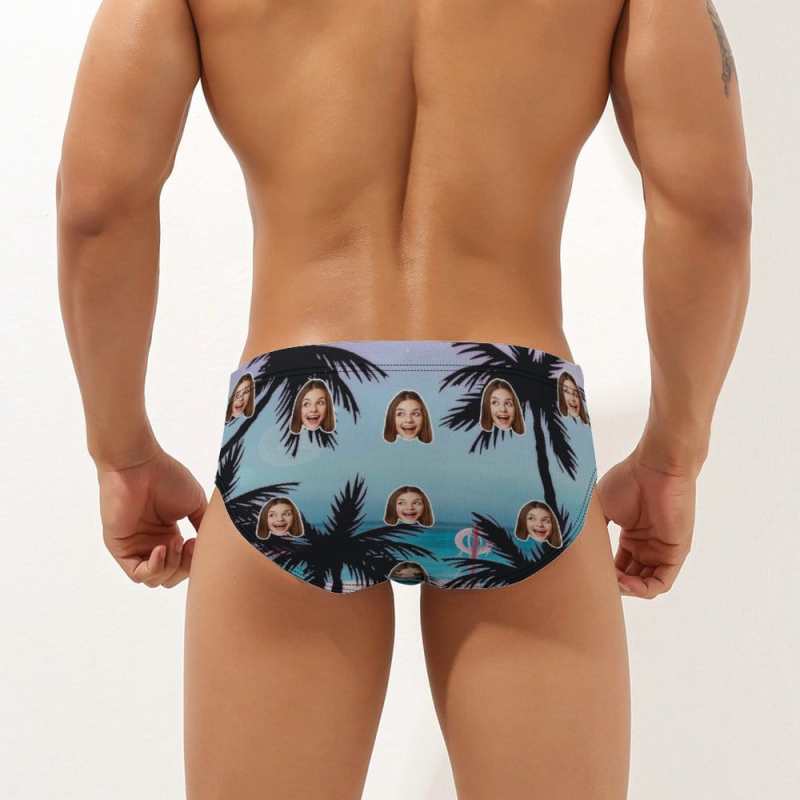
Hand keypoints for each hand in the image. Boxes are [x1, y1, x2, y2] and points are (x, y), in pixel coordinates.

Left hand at [96, 445, 207, 586]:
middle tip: (190, 544)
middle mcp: (152, 543)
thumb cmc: (167, 477)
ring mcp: (136, 548)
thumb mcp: (195, 504)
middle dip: (185, 568)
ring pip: (156, 580)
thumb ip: (204, 527)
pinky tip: (162, 548)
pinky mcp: (121, 549)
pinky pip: (138, 574)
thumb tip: (212, 547)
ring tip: (174, 541)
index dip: (196, 561)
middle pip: (172, 577)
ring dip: (171, 566)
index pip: (185, 565)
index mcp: (169, 534)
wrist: (139, 464)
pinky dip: (155, 567)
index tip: (199, 541)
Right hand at [596, 444, 695, 598]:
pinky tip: (625, 584)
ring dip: (627, 590)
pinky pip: (661, 582)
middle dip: (613, 584)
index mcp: (632, 535)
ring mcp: (662, 550)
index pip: (618, 565)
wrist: (655, 467)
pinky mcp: (676, 553)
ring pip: (645, 584)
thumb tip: (574, 550)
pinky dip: (643, 589)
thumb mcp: (602, 509)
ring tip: (610, 584)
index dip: (603, 573)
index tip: (587, 572)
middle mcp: (648, 545)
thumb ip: (593, 532)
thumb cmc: (628, 480)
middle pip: (630, 577)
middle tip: (596, 582)